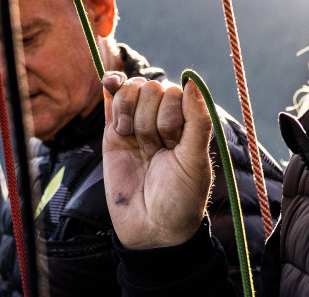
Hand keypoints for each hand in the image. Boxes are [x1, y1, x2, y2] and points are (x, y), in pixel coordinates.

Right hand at [100, 73, 212, 249]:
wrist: (150, 228)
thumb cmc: (181, 197)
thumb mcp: (195, 160)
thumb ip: (197, 120)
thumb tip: (192, 80)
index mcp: (187, 123)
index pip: (175, 92)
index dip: (172, 114)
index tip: (174, 144)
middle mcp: (162, 119)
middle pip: (151, 89)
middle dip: (152, 120)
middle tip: (156, 151)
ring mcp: (136, 123)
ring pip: (131, 90)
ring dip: (132, 115)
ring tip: (139, 145)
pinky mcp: (113, 132)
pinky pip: (112, 97)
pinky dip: (112, 84)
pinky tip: (111, 82)